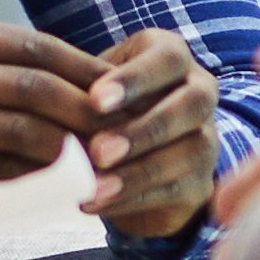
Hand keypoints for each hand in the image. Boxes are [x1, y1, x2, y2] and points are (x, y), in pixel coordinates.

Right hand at [0, 9, 120, 204]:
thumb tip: (86, 81)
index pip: (36, 46)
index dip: (87, 70)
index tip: (124, 91)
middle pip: (38, 87)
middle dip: (91, 112)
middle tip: (128, 131)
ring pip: (26, 132)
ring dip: (75, 151)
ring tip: (106, 162)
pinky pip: (3, 176)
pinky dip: (42, 183)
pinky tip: (67, 189)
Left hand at [80, 29, 225, 242]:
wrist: (129, 156)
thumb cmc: (106, 108)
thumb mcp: (94, 88)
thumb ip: (85, 89)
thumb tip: (51, 103)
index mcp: (173, 57)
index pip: (169, 58)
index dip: (135, 78)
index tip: (96, 101)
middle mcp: (200, 93)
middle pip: (192, 103)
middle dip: (145, 129)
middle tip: (99, 150)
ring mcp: (207, 139)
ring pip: (190, 151)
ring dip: (139, 171)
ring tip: (94, 186)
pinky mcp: (200, 183)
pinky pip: (175, 190)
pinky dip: (132, 198)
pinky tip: (96, 202)